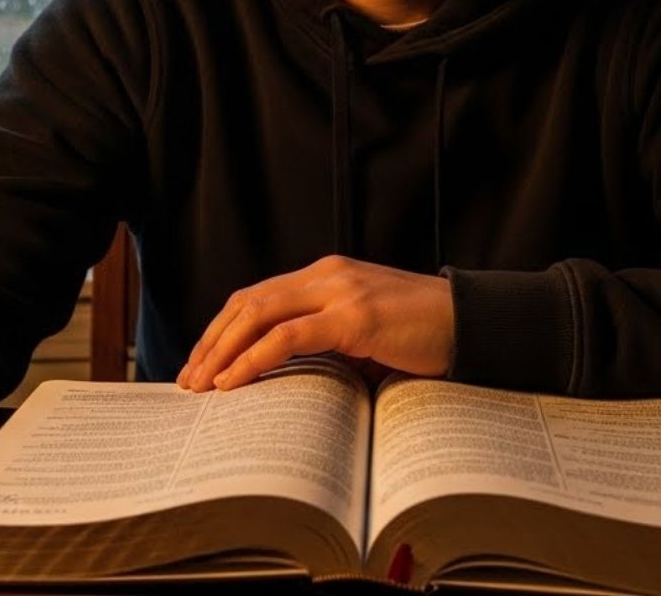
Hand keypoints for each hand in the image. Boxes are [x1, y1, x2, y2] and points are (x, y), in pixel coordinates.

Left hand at [176, 255, 454, 391]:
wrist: (472, 322)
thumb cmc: (422, 334)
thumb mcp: (364, 335)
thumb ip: (327, 344)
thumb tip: (283, 381)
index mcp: (325, 275)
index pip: (256, 297)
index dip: (222, 330)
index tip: (201, 363)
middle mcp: (326, 275)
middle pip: (247, 303)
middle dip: (212, 342)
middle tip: (189, 380)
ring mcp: (340, 292)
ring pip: (259, 314)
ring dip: (223, 352)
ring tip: (202, 386)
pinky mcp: (355, 316)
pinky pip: (288, 336)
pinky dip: (254, 358)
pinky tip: (235, 381)